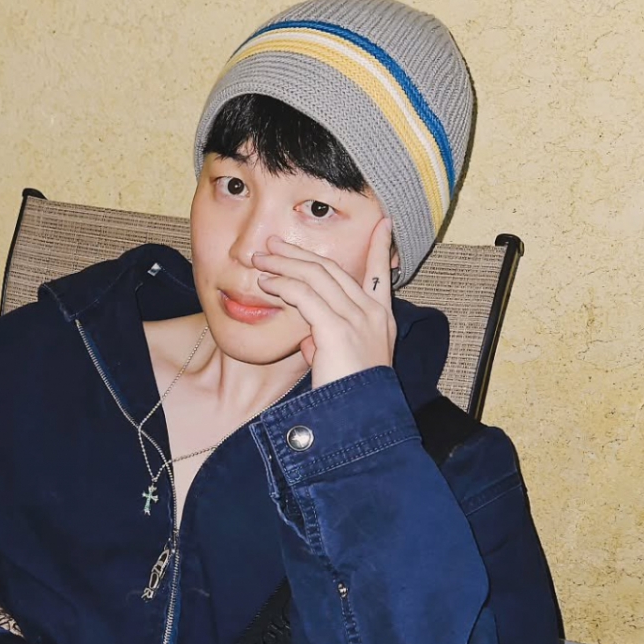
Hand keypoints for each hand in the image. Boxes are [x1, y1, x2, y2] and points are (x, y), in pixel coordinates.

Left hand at [252, 218, 395, 388]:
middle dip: (301, 253)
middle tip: (275, 243)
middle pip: (333, 270)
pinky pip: (305, 296)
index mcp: (381, 319)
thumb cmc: (349, 397)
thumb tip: (309, 338)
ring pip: (317, 276)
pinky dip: (283, 286)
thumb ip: (328, 345)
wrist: (360, 418)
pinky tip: (266, 283)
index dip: (380, 247)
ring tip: (261, 258)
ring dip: (285, 264)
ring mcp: (356, 319)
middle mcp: (372, 313)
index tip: (382, 224)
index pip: (380, 274)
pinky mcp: (336, 329)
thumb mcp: (343, 364)